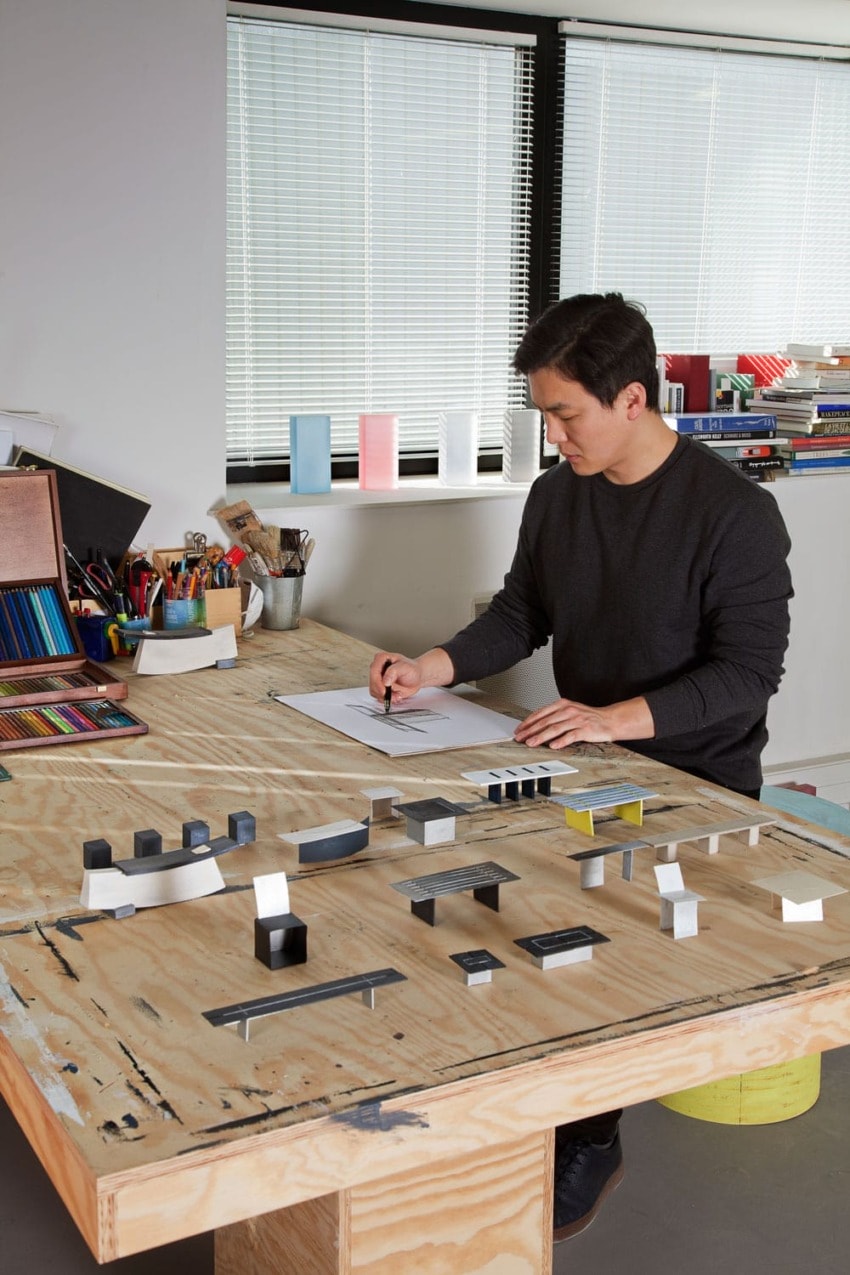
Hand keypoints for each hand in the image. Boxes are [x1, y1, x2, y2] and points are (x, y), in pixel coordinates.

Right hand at [368, 647, 454, 707]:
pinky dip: (387, 699)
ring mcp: (378, 678)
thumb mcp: (405, 667)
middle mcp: (377, 668)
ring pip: (374, 691)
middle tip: (394, 695)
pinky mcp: (379, 687)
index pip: (374, 671)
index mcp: (381, 658)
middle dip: (383, 692)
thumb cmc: (411, 669)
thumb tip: (385, 681)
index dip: (377, 682)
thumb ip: (394, 672)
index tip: (384, 690)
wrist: (416, 677)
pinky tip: (395, 696)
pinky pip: (378, 696)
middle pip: (373, 683)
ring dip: (385, 696)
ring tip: (397, 695)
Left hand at [513, 695, 653, 748]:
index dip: (528, 722)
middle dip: (530, 731)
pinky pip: (570, 736)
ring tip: (531, 743)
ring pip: (555, 728)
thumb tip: (535, 726)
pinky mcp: (585, 730)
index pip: (540, 713)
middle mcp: (568, 710)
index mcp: (562, 704)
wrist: (609, 720)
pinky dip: (560, 741)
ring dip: (541, 737)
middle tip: (520, 738)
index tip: (519, 730)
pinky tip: (553, 746)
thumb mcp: (569, 712)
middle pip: (545, 721)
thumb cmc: (588, 718)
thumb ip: (554, 717)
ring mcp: (577, 720)